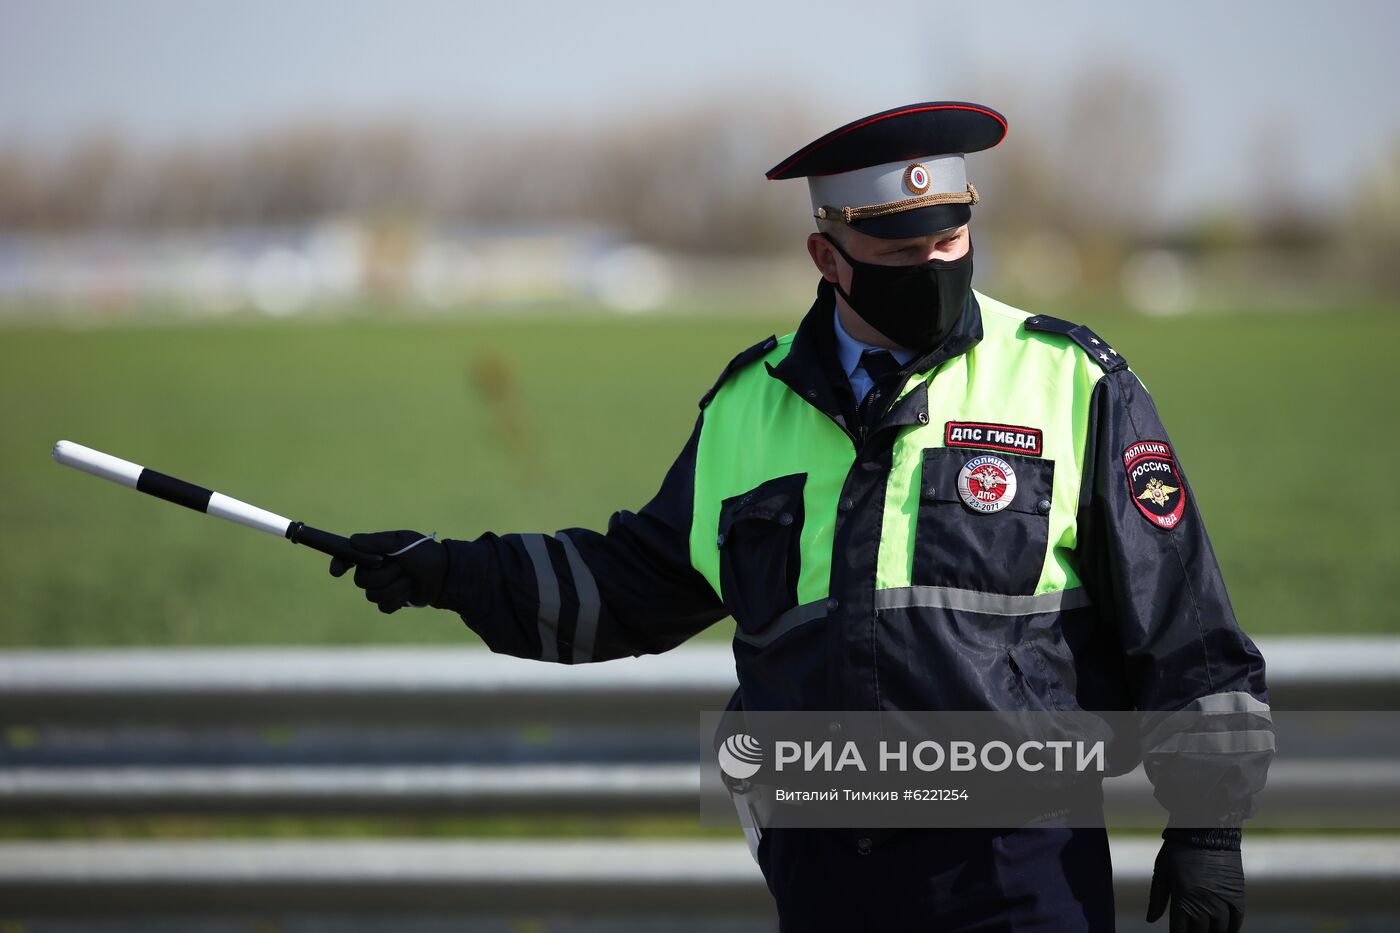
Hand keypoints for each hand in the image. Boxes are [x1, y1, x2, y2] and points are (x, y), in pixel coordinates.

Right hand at [328, 530, 446, 613]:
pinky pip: (383, 607)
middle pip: (360, 581)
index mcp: (373, 552)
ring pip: (372, 596)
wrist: (444, 574)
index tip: (337, 572)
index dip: (338, 564)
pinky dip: (398, 599)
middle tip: (402, 567)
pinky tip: (409, 591)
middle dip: (384, 576)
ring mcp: (381, 586)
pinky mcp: (390, 601)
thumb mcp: (402, 542)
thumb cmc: (424, 553)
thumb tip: (352, 541)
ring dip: (395, 587)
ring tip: (409, 579)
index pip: (347, 557)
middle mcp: (373, 569)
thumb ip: (377, 542)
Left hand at [1146, 838, 1244, 931]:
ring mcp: (1222, 902)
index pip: (1179, 932)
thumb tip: (1150, 920)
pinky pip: (1235, 922)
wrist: (1207, 830)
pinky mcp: (1236, 896)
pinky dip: (1230, 930)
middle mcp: (1204, 905)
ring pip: (1218, 931)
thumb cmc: (1179, 850)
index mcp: (1183, 899)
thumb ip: (1156, 899)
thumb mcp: (1161, 871)